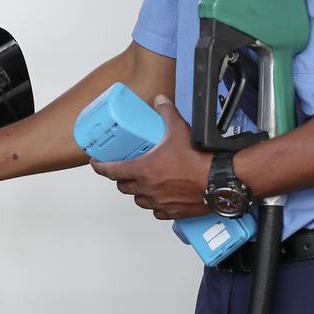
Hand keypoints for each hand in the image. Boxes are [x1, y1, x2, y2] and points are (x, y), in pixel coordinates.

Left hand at [90, 95, 214, 220]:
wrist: (218, 180)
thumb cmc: (198, 159)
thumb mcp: (178, 129)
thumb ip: (166, 113)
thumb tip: (159, 100)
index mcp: (142, 170)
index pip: (111, 171)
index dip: (100, 167)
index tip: (96, 163)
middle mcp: (147, 189)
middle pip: (123, 186)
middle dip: (122, 178)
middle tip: (126, 171)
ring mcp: (158, 202)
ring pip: (139, 200)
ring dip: (138, 192)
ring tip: (144, 183)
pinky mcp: (171, 212)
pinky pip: (156, 212)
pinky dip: (155, 205)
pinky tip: (160, 198)